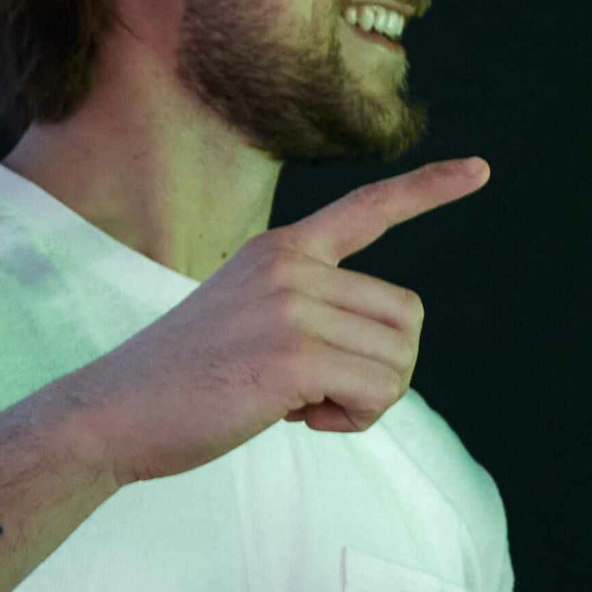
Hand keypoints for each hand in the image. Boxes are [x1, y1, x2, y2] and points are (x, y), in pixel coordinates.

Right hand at [56, 159, 489, 484]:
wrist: (111, 414)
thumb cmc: (181, 382)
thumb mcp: (247, 319)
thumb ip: (308, 313)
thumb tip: (380, 350)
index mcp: (280, 250)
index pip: (367, 209)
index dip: (428, 190)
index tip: (480, 170)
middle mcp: (291, 266)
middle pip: (407, 318)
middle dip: (379, 370)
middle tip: (315, 391)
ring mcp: (292, 306)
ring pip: (399, 361)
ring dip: (365, 400)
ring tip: (298, 403)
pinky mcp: (293, 354)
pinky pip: (378, 393)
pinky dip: (353, 421)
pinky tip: (297, 419)